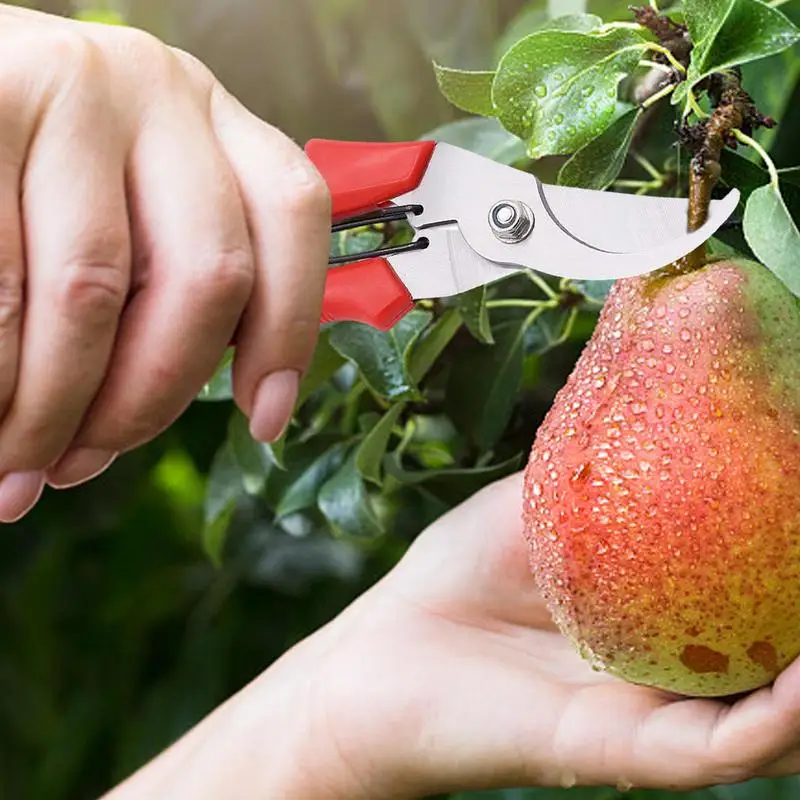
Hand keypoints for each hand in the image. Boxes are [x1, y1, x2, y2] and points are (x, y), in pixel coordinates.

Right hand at [0, 5, 329, 520]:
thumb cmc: (48, 182)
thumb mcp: (132, 211)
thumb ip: (166, 288)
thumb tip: (129, 423)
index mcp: (220, 126)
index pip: (292, 217)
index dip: (289, 329)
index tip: (264, 421)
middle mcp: (163, 94)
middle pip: (209, 275)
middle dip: (149, 398)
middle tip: (87, 463)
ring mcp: (75, 91)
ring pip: (93, 292)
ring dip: (55, 406)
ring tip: (24, 464)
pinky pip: (2, 281)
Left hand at [105, 474, 799, 798]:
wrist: (379, 655)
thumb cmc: (454, 577)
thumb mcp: (532, 505)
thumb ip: (589, 463)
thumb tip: (644, 382)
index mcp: (649, 613)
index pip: (746, 593)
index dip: (784, 557)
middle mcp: (664, 670)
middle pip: (773, 658)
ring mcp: (647, 717)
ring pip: (769, 718)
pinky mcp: (615, 751)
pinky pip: (715, 748)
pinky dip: (773, 721)